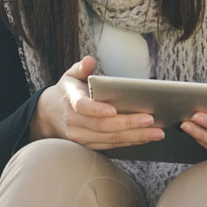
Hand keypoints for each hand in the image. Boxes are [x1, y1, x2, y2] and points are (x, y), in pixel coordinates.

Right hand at [30, 56, 163, 148]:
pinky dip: (130, 142)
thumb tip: (89, 61)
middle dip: (128, 124)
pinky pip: (111, 146)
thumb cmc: (67, 91)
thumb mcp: (70, 75)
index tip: (113, 110)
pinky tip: (146, 137)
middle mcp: (74, 123)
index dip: (97, 110)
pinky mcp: (89, 146)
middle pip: (103, 127)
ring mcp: (81, 138)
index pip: (83, 107)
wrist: (49, 115)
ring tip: (156, 132)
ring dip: (135, 136)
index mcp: (70, 102)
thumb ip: (80, 67)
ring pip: (109, 139)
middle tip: (150, 119)